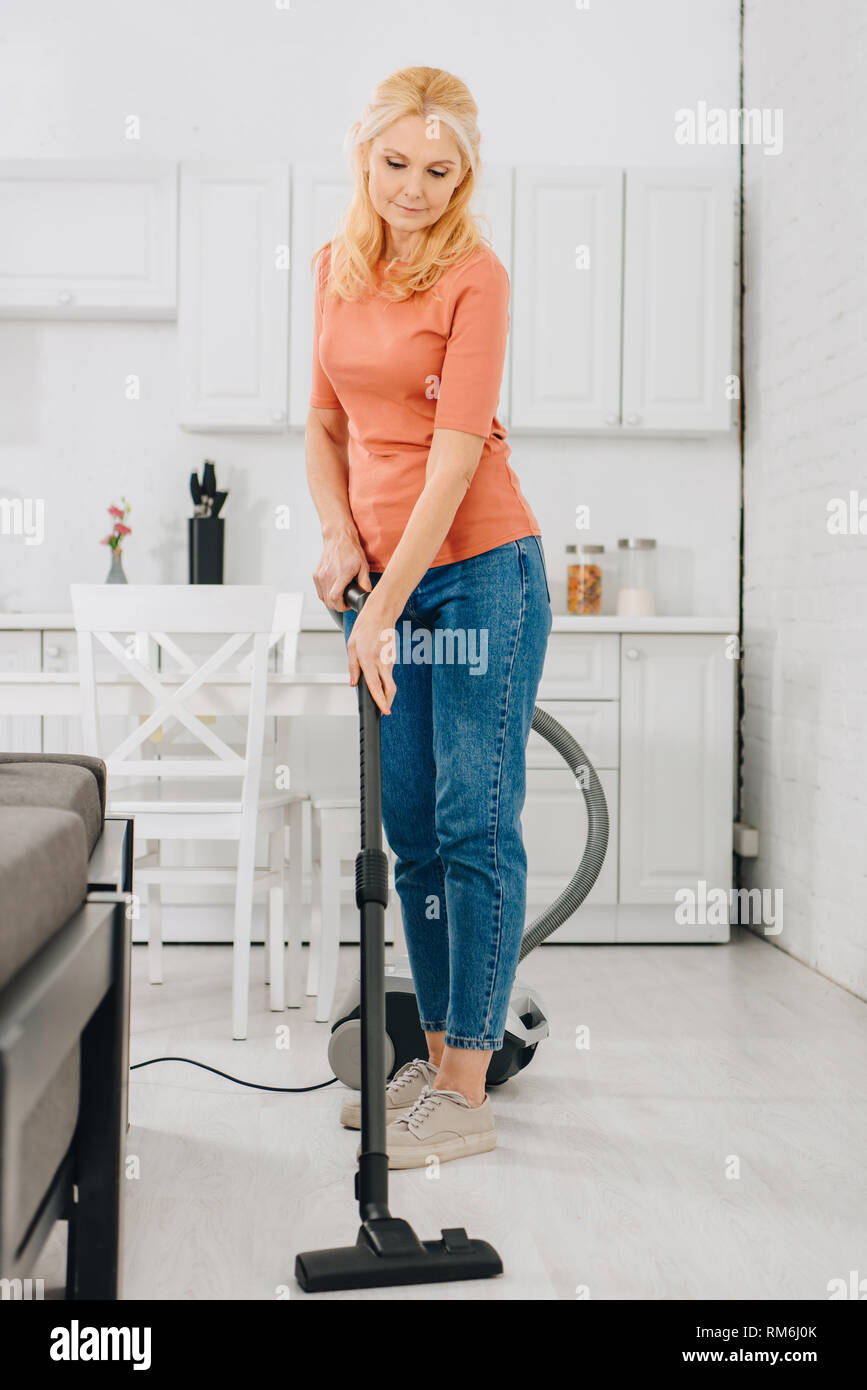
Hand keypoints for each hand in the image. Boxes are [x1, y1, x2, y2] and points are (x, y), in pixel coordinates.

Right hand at [313, 527, 371, 610]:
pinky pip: (319, 591)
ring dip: (331, 601)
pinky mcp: (316, 575)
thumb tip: (367, 594)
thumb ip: (365, 583)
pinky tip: (333, 590)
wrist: (338, 538)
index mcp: (340, 575)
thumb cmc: (350, 550)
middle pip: (329, 602)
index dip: (342, 607)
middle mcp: (328, 576)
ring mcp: (320, 576)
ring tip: (340, 596)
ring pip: (323, 598)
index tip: (347, 605)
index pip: (335, 599)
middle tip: (345, 602)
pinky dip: (326, 594)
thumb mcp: (363, 567)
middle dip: (338, 606)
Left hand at [347, 595, 398, 717]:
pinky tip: (378, 680)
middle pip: (390, 688)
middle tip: (384, 710)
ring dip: (385, 691)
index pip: (375, 685)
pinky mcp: (392, 659)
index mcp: (368, 659)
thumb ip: (352, 667)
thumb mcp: (351, 646)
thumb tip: (353, 683)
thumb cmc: (365, 627)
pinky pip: (388, 673)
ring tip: (379, 697)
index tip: (384, 711)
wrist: (380, 614)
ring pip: (390, 681)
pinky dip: (385, 680)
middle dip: (388, 702)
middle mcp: (381, 662)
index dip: (380, 700)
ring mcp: (389, 660)